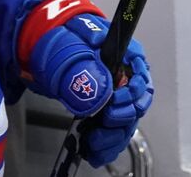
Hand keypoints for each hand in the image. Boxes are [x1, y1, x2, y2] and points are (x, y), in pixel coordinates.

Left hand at [16, 0, 154, 166]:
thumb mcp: (70, 46)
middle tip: (106, 120)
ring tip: (95, 142)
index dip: (133, 91)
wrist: (49, 48)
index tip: (115, 101)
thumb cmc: (63, 39)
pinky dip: (107, 144)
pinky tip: (94, 152)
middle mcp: (126, 75)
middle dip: (124, 116)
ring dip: (114, 135)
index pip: (141, 74)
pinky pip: (115, 131)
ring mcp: (118, 95)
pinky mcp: (106, 111)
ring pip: (128, 120)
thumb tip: (101, 94)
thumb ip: (85, 66)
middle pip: (138, 101)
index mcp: (124, 52)